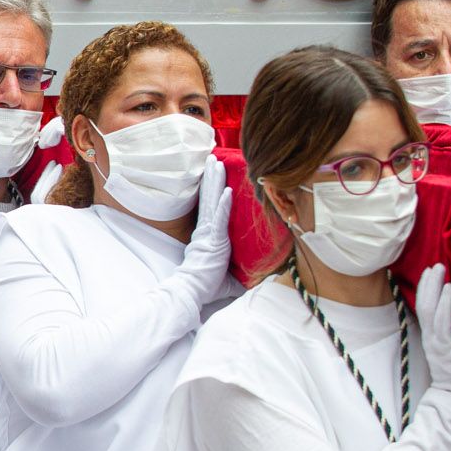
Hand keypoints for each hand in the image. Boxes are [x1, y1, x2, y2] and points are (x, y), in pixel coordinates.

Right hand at [169, 157, 232, 308]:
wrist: (192, 290)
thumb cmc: (206, 287)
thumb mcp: (229, 279)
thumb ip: (242, 276)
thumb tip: (258, 280)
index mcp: (208, 236)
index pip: (211, 208)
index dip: (212, 191)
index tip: (214, 176)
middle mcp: (206, 229)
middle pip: (210, 198)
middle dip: (212, 178)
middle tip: (213, 159)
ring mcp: (209, 232)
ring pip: (212, 201)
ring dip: (215, 181)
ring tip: (216, 163)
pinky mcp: (213, 238)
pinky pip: (219, 217)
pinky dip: (223, 203)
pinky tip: (226, 189)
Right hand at [417, 264, 450, 403]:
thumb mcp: (441, 343)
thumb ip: (442, 325)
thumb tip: (448, 301)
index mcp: (429, 335)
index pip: (422, 307)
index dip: (424, 288)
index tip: (428, 270)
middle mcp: (433, 341)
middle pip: (427, 311)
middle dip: (430, 287)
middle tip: (437, 267)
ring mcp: (446, 352)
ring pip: (440, 325)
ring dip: (444, 304)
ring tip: (449, 286)